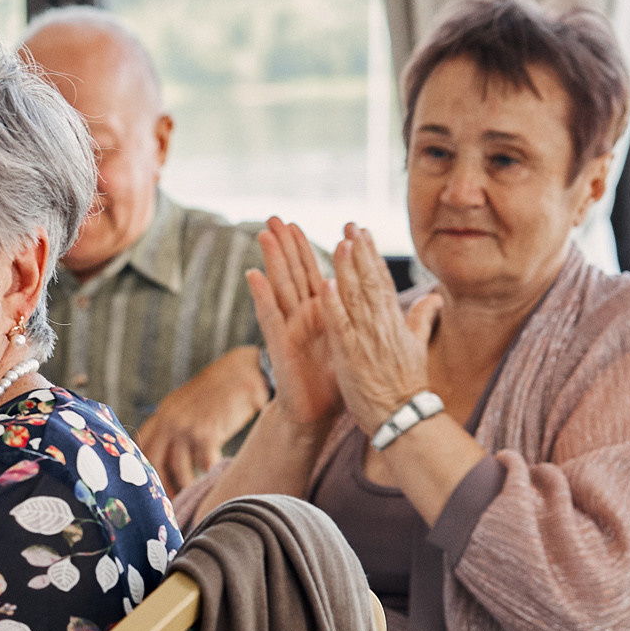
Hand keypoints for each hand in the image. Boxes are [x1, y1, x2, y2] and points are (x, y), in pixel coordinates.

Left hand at [134, 346, 268, 492]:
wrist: (243, 373)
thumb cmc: (218, 391)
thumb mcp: (186, 404)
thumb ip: (173, 425)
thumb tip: (167, 455)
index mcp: (162, 415)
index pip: (141, 447)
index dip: (142, 470)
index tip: (148, 488)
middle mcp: (169, 421)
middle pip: (155, 464)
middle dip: (161, 488)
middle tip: (168, 506)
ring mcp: (187, 428)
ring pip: (179, 471)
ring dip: (186, 489)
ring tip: (193, 500)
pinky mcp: (208, 434)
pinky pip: (204, 466)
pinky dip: (210, 477)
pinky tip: (215, 483)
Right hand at [248, 217, 341, 429]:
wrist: (318, 412)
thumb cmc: (335, 378)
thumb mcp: (353, 341)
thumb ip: (360, 316)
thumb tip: (376, 298)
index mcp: (320, 312)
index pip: (310, 272)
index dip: (304, 248)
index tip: (297, 222)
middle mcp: (301, 316)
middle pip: (291, 273)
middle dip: (284, 245)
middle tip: (274, 218)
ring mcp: (288, 328)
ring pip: (279, 287)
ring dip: (271, 261)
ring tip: (263, 234)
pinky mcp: (280, 345)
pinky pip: (270, 317)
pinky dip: (261, 296)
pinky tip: (253, 275)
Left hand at [325, 225, 434, 435]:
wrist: (402, 417)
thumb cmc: (407, 386)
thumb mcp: (418, 347)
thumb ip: (422, 320)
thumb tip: (435, 298)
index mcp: (395, 322)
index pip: (383, 281)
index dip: (372, 254)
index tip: (363, 232)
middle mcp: (382, 325)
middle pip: (370, 281)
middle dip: (359, 251)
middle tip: (349, 225)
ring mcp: (366, 339)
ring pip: (355, 297)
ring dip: (347, 269)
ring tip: (340, 242)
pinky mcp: (351, 356)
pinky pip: (341, 326)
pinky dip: (334, 306)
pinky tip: (326, 285)